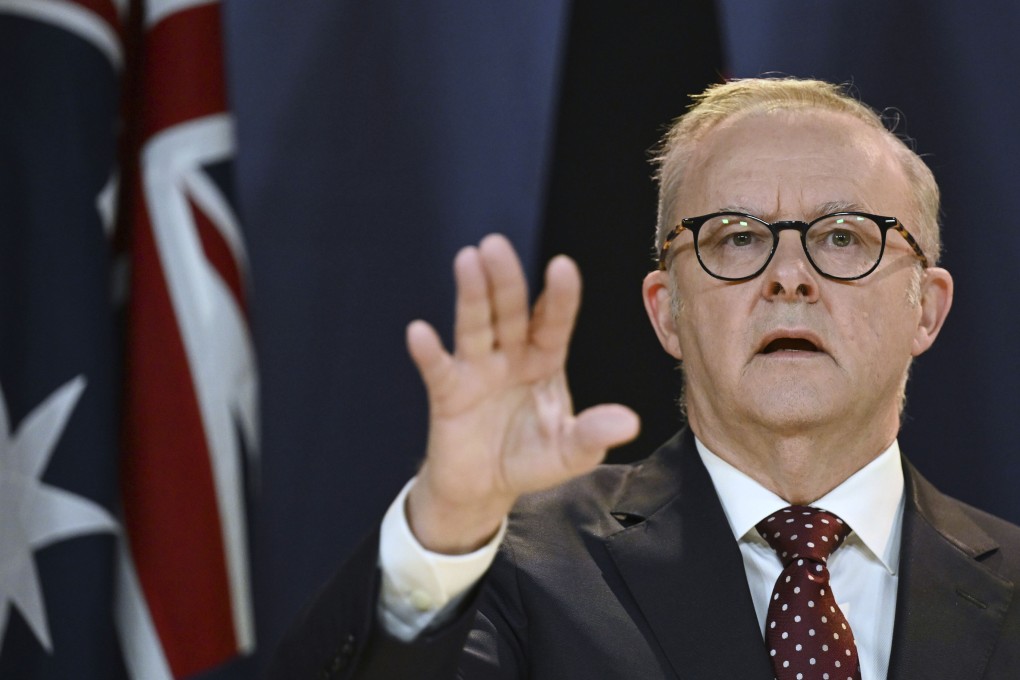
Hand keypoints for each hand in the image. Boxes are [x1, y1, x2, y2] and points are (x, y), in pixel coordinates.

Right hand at [405, 234, 639, 553]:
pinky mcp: (448, 393)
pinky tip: (420, 332)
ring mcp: (477, 370)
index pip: (554, 321)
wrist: (484, 489)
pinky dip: (429, 353)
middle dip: (505, 279)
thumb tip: (630, 423)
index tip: (562, 266)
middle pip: (509, 311)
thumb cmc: (530, 459)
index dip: (559, 296)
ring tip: (467, 260)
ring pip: (475, 326)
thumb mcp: (569, 454)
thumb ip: (593, 435)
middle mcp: (511, 355)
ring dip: (471, 295)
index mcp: (545, 360)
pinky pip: (439, 369)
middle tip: (496, 246)